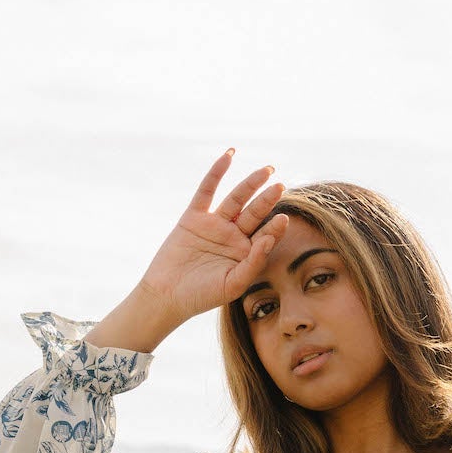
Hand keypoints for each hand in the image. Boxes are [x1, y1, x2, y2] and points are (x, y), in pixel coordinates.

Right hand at [137, 147, 290, 324]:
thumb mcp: (233, 285)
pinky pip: (207, 190)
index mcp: (246, 253)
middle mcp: (233, 236)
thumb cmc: (202, 296)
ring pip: (236, 199)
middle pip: (255, 213)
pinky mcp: (194, 216)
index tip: (284, 219)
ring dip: (251, 184)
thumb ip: (253, 263)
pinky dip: (217, 173)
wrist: (167, 296)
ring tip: (267, 170)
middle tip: (280, 185)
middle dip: (268, 199)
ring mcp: (215, 224)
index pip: (265, 235)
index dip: (275, 227)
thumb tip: (268, 240)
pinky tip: (229, 156)